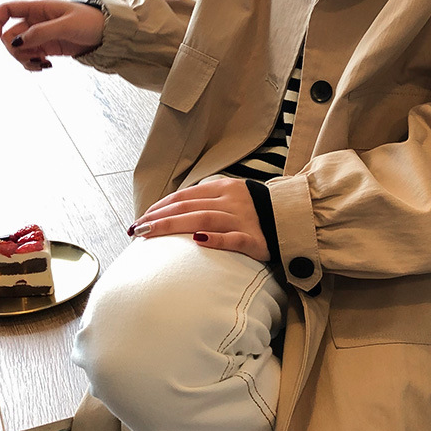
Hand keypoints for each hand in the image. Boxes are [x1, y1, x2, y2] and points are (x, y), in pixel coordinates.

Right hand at [0, 0, 105, 70]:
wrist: (110, 34)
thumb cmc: (92, 22)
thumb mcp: (67, 25)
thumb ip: (42, 32)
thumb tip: (16, 42)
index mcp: (39, 8)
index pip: (7, 10)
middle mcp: (37, 21)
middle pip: (10, 35)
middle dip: (15, 49)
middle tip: (33, 57)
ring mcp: (42, 36)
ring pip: (19, 48)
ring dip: (25, 59)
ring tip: (43, 64)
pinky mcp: (49, 48)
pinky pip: (32, 57)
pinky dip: (34, 64)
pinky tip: (46, 66)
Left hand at [129, 177, 270, 261]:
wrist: (292, 219)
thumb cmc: (255, 212)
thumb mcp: (232, 197)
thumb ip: (207, 200)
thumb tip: (173, 211)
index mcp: (225, 188)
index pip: (185, 196)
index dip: (160, 206)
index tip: (142, 218)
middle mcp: (232, 201)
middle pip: (189, 207)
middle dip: (159, 218)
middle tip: (137, 230)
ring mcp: (243, 220)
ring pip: (204, 220)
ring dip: (173, 227)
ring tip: (150, 235)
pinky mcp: (256, 240)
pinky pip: (234, 239)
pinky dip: (215, 239)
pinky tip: (197, 241)